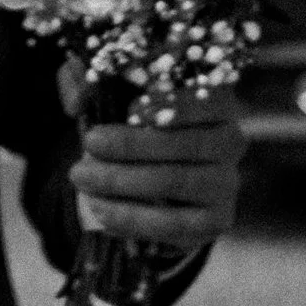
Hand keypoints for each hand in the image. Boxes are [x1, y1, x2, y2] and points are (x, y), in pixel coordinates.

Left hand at [64, 70, 244, 253]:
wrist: (144, 184)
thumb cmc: (128, 126)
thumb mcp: (108, 93)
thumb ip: (88, 82)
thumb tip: (75, 101)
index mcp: (215, 103)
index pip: (207, 98)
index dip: (173, 103)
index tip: (130, 107)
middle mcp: (230, 141)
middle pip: (185, 143)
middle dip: (131, 144)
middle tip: (89, 142)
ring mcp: (226, 184)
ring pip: (176, 182)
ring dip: (122, 181)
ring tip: (81, 176)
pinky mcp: (215, 222)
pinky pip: (173, 224)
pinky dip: (132, 217)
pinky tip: (99, 209)